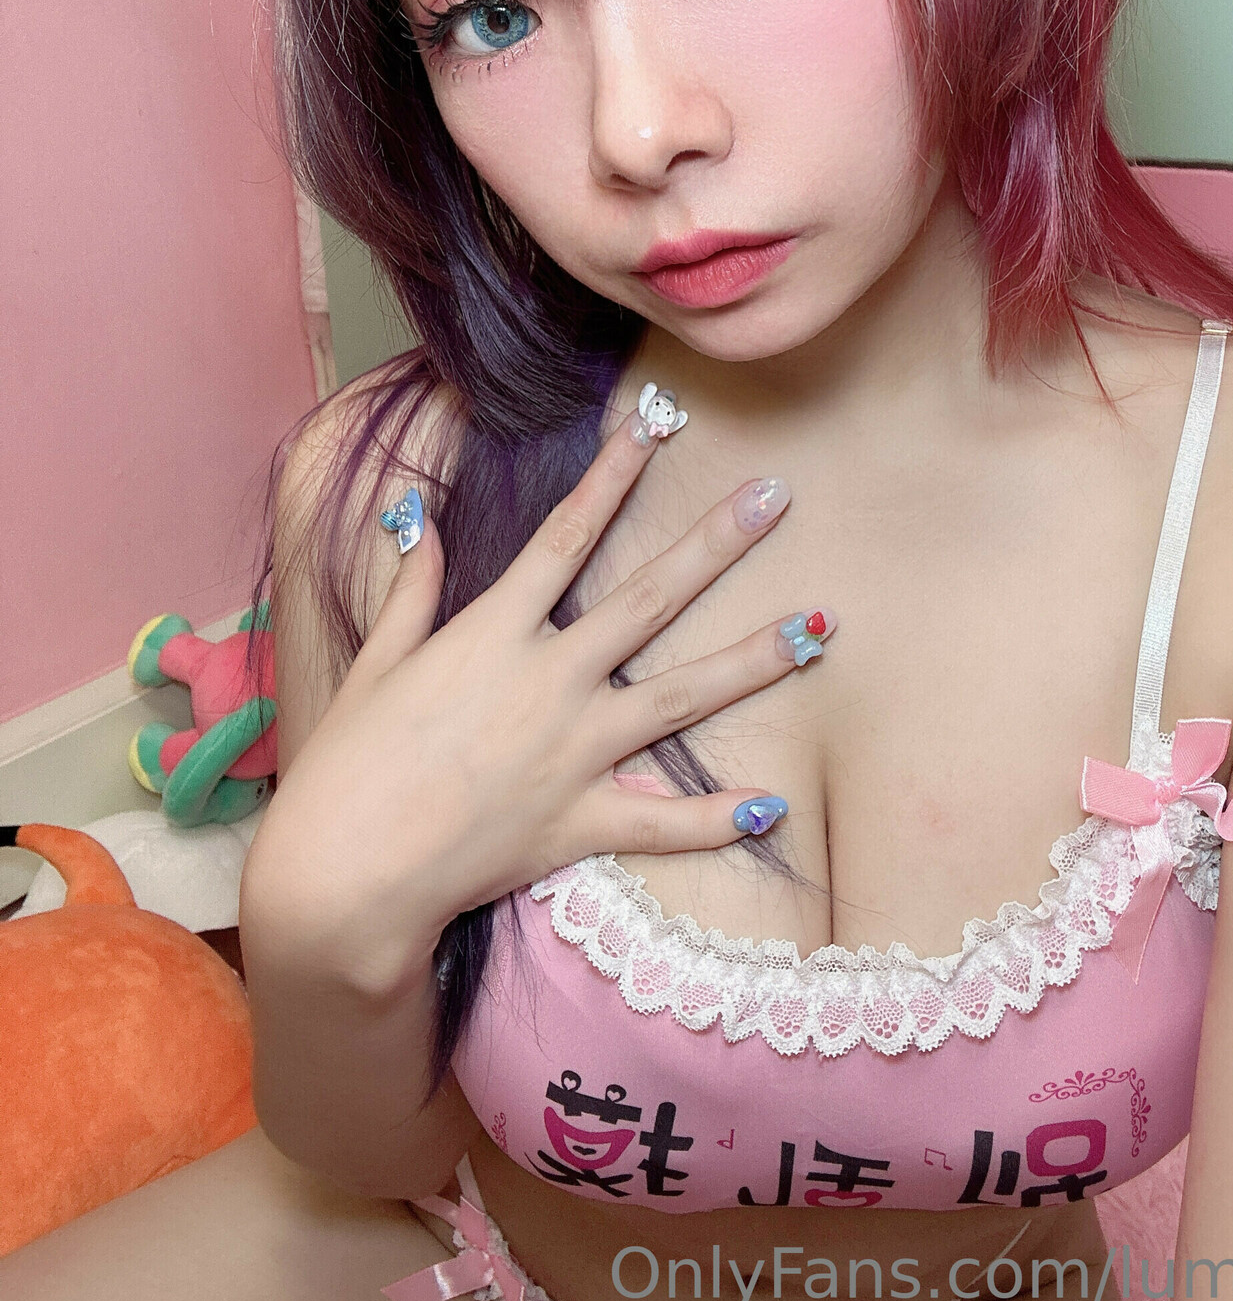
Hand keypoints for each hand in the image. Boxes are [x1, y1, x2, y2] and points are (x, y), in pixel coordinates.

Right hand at [253, 410, 829, 980]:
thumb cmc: (350, 764)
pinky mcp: (581, 822)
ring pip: (683, 698)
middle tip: (777, 498)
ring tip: (818, 627)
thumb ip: (411, 588)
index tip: (656, 425)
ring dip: (754, 660)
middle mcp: (549, 681)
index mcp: (495, 633)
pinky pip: (664, 823)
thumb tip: (414, 514)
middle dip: (718, 543)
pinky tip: (772, 805)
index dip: (613, 475)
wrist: (346, 875)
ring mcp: (574, 753)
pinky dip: (718, 817)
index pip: (566, 535)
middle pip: (650, 599)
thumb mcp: (377, 662)